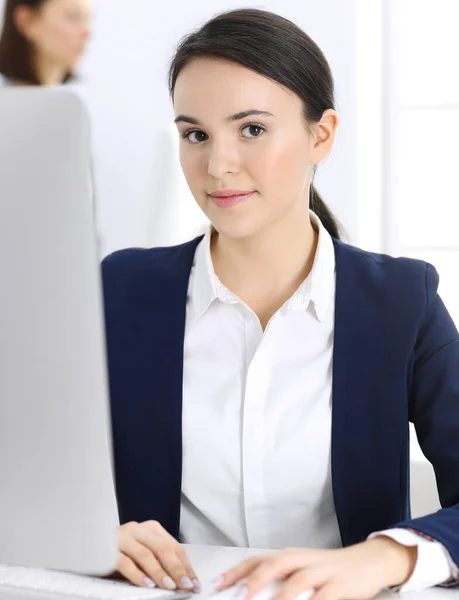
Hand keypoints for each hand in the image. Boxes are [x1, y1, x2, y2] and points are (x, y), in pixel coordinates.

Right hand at [117, 520, 199, 591]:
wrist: (88, 543)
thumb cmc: (121, 551)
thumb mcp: (143, 553)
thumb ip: (159, 560)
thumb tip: (180, 578)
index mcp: (151, 529)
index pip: (173, 547)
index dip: (185, 565)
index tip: (193, 582)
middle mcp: (138, 530)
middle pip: (162, 549)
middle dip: (176, 569)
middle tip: (185, 585)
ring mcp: (123, 538)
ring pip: (146, 555)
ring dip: (159, 572)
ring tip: (169, 586)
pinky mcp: (109, 550)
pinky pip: (126, 563)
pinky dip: (138, 575)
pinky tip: (147, 585)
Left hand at [215, 537, 416, 599]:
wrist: (368, 562)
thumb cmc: (330, 569)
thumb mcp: (303, 570)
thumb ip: (281, 580)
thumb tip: (249, 593)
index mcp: (291, 556)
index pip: (258, 559)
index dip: (237, 571)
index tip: (218, 584)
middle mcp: (303, 560)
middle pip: (276, 563)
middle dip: (256, 578)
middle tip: (239, 595)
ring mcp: (322, 572)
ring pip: (298, 579)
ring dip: (281, 595)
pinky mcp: (340, 585)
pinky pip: (324, 597)